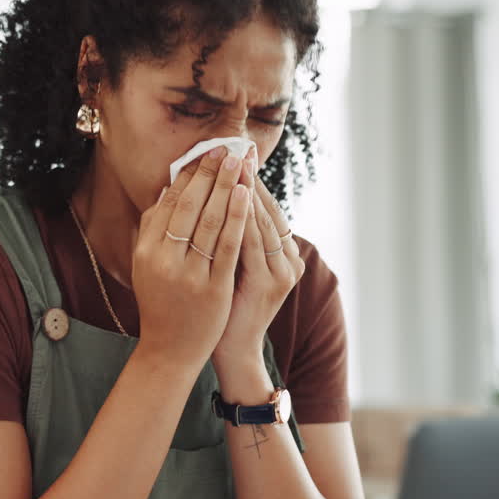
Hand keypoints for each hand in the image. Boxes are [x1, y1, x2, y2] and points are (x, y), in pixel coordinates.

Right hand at [130, 144, 251, 371]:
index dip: (188, 175)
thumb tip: (169, 188)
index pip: (169, 202)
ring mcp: (189, 275)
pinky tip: (244, 195)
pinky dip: (236, 217)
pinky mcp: (213, 288)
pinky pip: (227, 246)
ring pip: (209, 221)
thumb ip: (153, 228)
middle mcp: (164, 260)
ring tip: (238, 163)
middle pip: (189, 206)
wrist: (170, 349)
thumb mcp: (146, 263)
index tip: (203, 154)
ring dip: (225, 187)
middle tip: (224, 149)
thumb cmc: (161, 301)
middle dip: (209, 173)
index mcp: (146, 250)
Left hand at [211, 146, 306, 373]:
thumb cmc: (224, 304)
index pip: (265, 207)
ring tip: (233, 167)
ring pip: (263, 223)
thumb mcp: (230, 263)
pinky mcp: (269, 284)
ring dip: (247, 194)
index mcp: (281, 253)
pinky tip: (232, 202)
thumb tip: (211, 194)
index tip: (236, 152)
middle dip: (249, 179)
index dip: (251, 180)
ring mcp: (282, 273)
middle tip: (237, 149)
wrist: (230, 349)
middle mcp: (287, 260)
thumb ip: (229, 234)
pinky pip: (254, 246)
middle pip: (267, 210)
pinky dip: (243, 221)